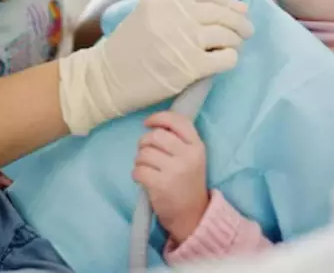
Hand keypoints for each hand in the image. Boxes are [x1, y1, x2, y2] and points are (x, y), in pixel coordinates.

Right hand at [58, 0, 252, 133]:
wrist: (106, 79)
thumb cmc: (125, 50)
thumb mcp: (145, 15)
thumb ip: (174, 9)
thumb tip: (215, 8)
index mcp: (165, 1)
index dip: (226, 2)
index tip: (237, 9)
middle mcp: (177, 16)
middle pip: (222, 13)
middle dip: (239, 21)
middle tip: (246, 30)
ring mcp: (185, 41)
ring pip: (228, 34)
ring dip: (237, 40)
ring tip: (236, 45)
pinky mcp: (191, 66)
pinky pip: (225, 58)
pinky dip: (230, 58)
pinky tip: (226, 61)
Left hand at [132, 111, 208, 243]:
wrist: (192, 214)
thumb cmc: (187, 181)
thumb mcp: (192, 157)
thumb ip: (179, 139)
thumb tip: (153, 124)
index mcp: (197, 146)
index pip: (177, 121)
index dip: (159, 118)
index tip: (147, 123)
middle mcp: (188, 156)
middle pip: (155, 135)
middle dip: (144, 142)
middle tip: (145, 152)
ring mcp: (175, 171)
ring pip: (144, 153)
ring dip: (139, 160)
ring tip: (146, 168)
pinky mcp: (161, 185)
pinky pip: (138, 170)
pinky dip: (136, 173)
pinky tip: (143, 179)